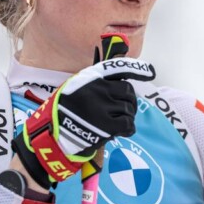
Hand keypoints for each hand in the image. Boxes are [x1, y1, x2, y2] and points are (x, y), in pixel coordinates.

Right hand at [12, 57, 155, 188]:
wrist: (53, 135)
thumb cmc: (65, 111)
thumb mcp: (75, 87)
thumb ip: (96, 82)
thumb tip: (121, 78)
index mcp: (90, 77)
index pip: (117, 67)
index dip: (136, 69)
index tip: (150, 72)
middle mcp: (97, 89)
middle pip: (128, 91)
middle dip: (129, 100)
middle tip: (122, 108)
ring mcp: (102, 107)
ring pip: (129, 109)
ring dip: (126, 116)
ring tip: (115, 121)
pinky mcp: (106, 126)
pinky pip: (128, 124)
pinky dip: (127, 128)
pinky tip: (120, 130)